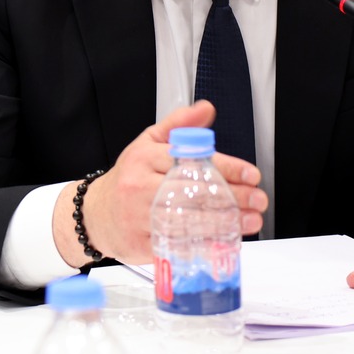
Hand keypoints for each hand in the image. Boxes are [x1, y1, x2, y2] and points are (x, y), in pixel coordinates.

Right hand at [57, 100, 265, 265]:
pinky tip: (225, 239)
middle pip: (194, 192)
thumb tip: (207, 109)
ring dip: (225, 222)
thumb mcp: (148, 144)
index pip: (191, 161)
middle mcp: (140, 187)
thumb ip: (179, 125)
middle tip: (258, 199)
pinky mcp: (141, 244)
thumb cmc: (128, 179)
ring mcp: (139, 218)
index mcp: (144, 158)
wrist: (95, 215)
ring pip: (188, 221)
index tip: (251, 175)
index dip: (226, 168)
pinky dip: (204, 244)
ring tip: (250, 219)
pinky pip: (178, 244)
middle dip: (233, 197)